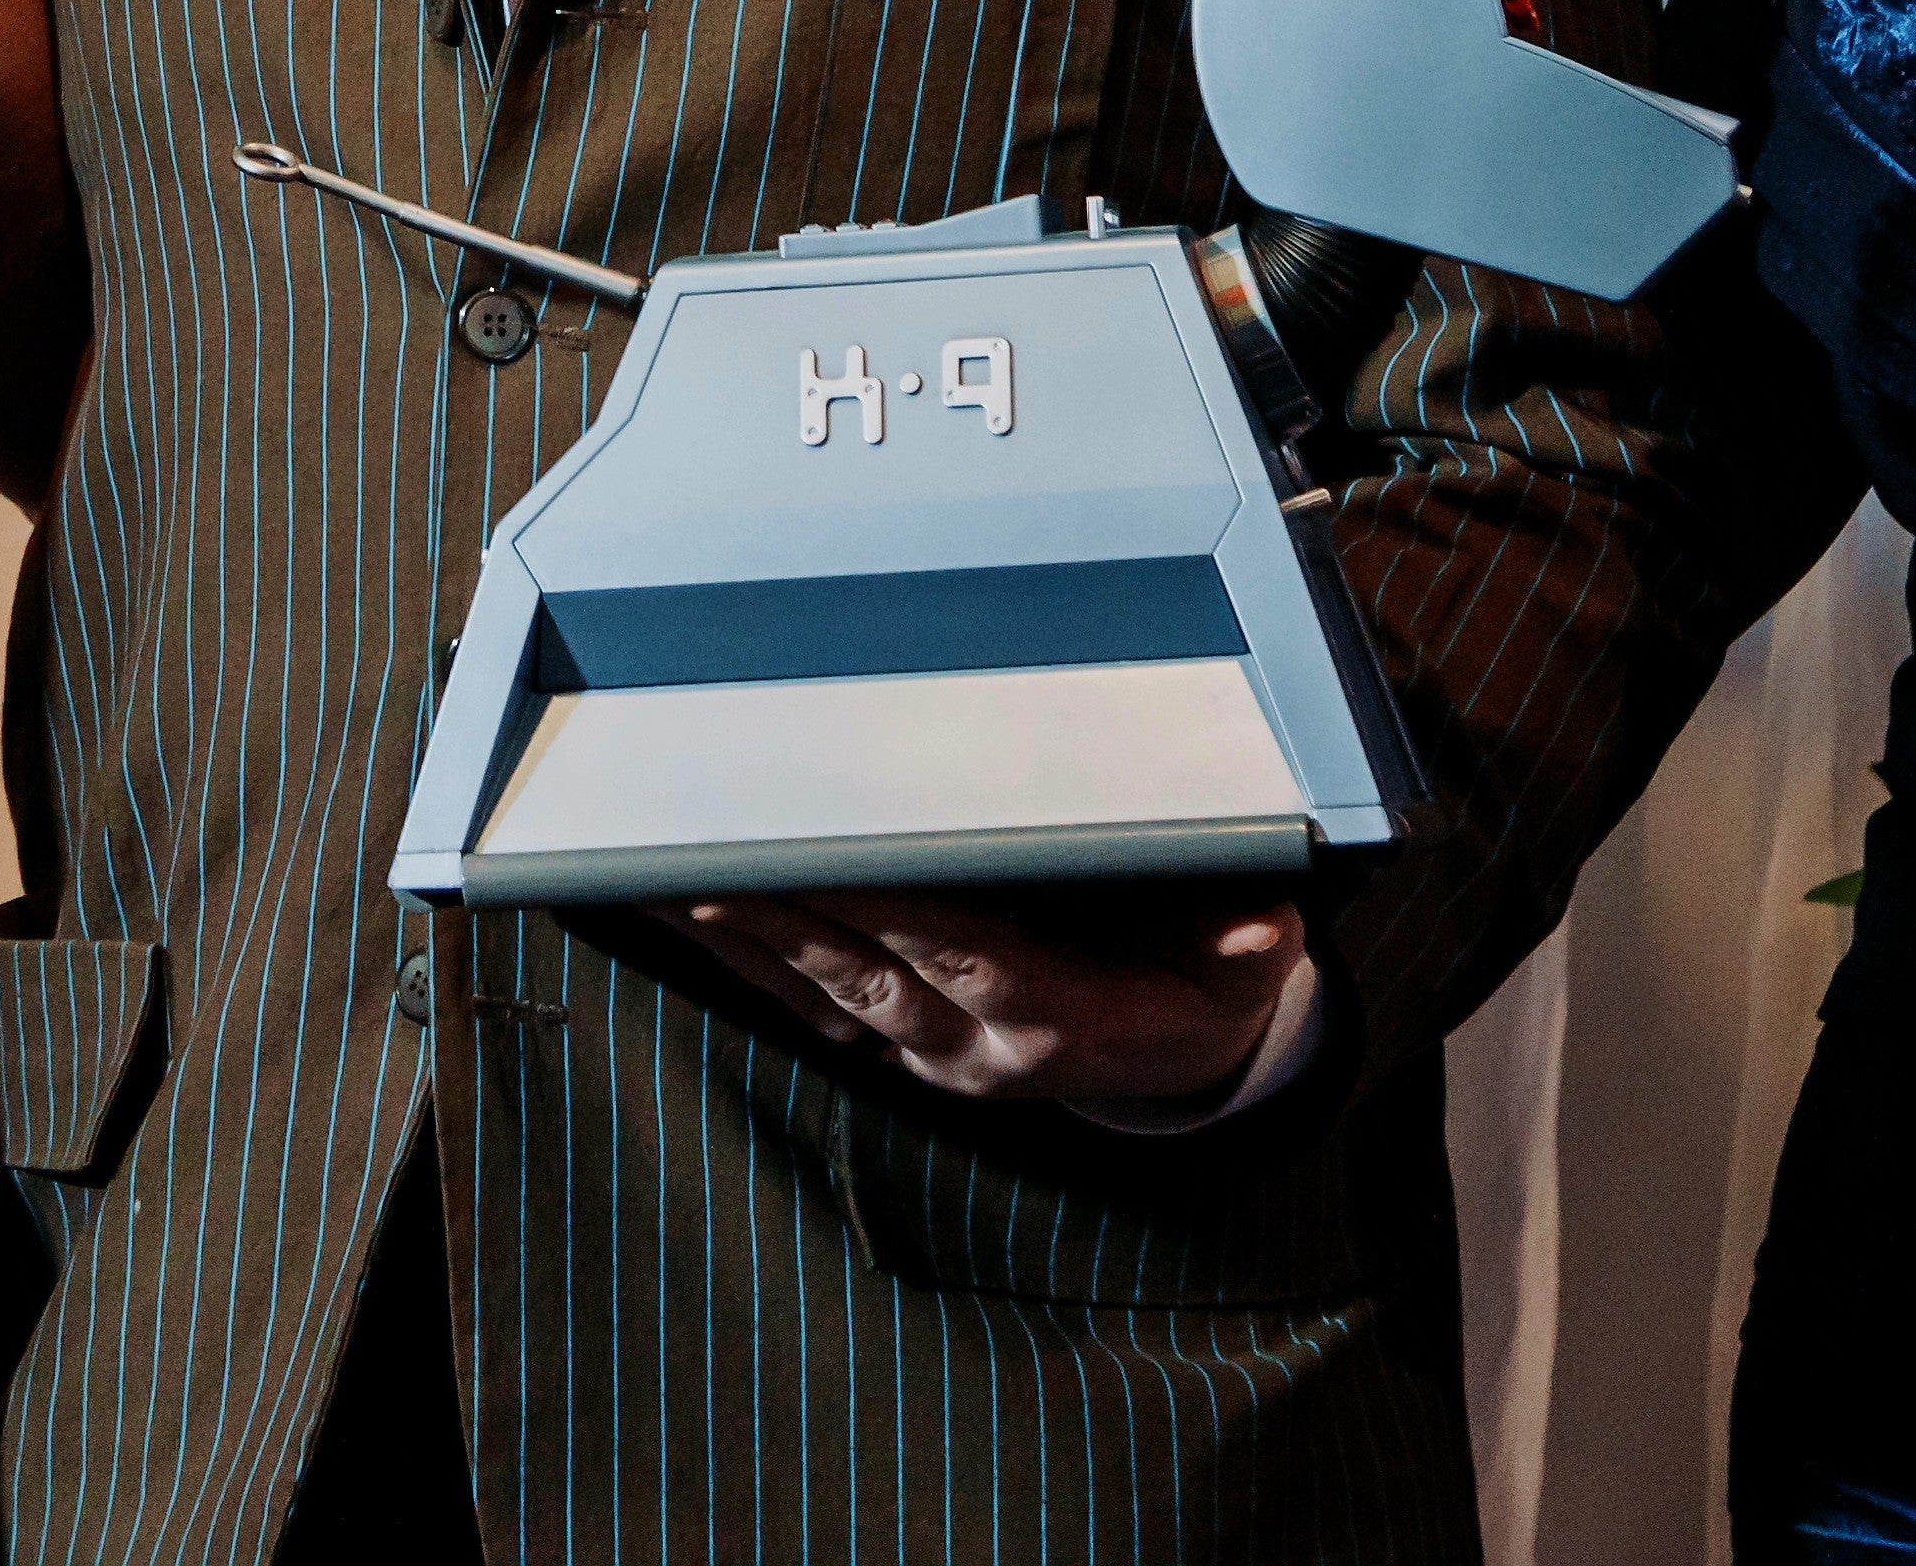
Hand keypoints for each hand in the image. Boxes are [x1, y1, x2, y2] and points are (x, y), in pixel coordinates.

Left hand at [673, 887, 1323, 1121]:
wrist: (1191, 1061)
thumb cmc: (1211, 983)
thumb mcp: (1246, 960)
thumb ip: (1243, 942)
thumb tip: (1256, 929)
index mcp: (1052, 1014)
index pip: (955, 946)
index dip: (885, 904)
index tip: (816, 854)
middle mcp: (978, 1046)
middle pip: (862, 974)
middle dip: (777, 917)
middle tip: (696, 856)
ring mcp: (937, 1056)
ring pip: (820, 997)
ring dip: (741, 942)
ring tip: (659, 881)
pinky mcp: (910, 1052)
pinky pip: (816, 1011)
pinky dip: (753, 966)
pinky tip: (696, 920)